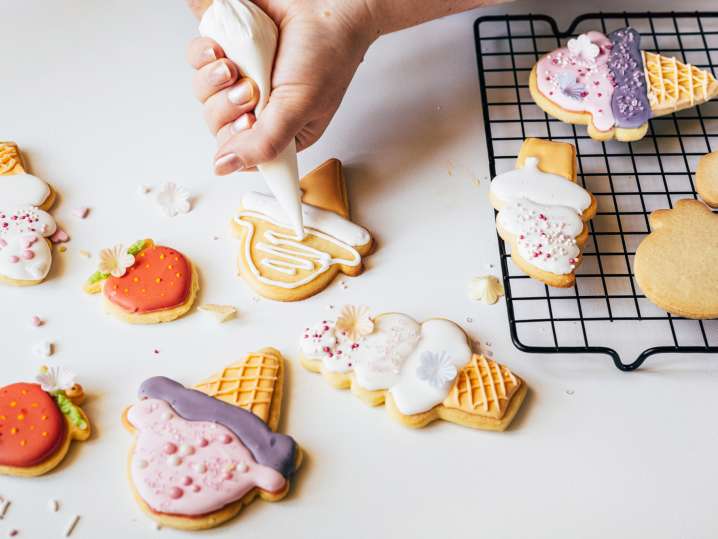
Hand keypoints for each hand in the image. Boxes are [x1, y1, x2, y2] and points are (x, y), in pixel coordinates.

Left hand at [187, 0, 374, 174]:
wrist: (327, 5)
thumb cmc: (327, 55)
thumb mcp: (299, 109)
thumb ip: (264, 143)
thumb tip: (225, 167)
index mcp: (278, 132)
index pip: (240, 153)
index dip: (235, 139)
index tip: (248, 121)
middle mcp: (257, 108)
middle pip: (216, 125)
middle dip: (226, 107)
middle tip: (250, 90)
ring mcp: (239, 79)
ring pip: (203, 94)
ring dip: (212, 81)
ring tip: (234, 66)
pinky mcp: (226, 50)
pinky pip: (198, 60)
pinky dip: (204, 55)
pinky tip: (221, 50)